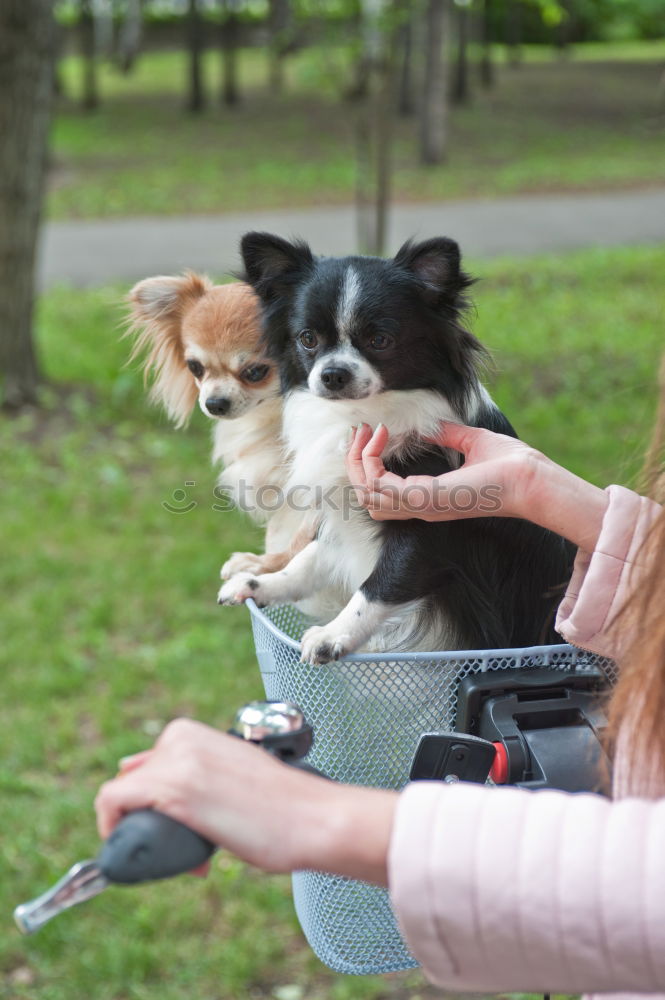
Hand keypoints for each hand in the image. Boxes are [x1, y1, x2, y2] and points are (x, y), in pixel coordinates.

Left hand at [96, 718, 396, 884]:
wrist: (312, 817)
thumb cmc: (281, 805)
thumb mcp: (231, 774)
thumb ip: (197, 773)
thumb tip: (156, 787)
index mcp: (193, 732)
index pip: (146, 766)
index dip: (156, 803)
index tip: (184, 826)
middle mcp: (180, 738)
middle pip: (132, 782)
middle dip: (151, 817)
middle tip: (192, 846)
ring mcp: (175, 760)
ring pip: (121, 794)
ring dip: (144, 830)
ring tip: (192, 854)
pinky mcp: (173, 788)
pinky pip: (113, 801)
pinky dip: (112, 828)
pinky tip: (137, 849)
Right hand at [346, 422, 608, 550]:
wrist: (532, 479)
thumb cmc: (511, 465)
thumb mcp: (473, 442)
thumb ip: (448, 436)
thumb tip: (430, 427)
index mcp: (429, 497)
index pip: (381, 492)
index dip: (368, 463)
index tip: (376, 432)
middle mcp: (420, 506)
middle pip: (365, 497)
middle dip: (354, 463)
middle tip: (360, 434)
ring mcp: (421, 505)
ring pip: (366, 494)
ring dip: (359, 461)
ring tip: (367, 434)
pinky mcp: (426, 498)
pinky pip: (380, 487)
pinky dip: (372, 462)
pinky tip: (382, 437)